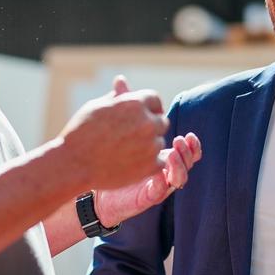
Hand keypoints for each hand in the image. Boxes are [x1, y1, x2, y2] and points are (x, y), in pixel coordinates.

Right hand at [59, 75, 167, 189]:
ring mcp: (150, 145)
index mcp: (135, 103)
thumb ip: (116, 96)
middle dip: (150, 127)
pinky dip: (148, 164)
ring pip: (159, 143)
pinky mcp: (150, 165)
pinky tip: (131, 164)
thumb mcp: (96, 106)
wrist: (73, 164)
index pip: (154, 100)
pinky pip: (159, 162)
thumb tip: (122, 81)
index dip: (147, 108)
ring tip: (125, 152)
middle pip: (161, 121)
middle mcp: (147, 122)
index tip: (140, 117)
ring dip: (148, 146)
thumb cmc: (80, 132)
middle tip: (131, 137)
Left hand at [94, 88, 201, 226]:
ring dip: (181, 163)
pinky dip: (165, 179)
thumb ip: (121, 105)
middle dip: (188, 150)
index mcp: (160, 150)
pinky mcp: (147, 194)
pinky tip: (161, 170)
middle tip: (181, 140)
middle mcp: (163, 167)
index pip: (185, 145)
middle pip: (187, 159)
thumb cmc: (101, 149)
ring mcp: (157, 182)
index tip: (186, 134)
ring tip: (174, 151)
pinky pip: (162, 188)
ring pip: (181, 175)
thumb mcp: (113, 125)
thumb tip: (121, 80)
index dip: (190, 142)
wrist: (85, 175)